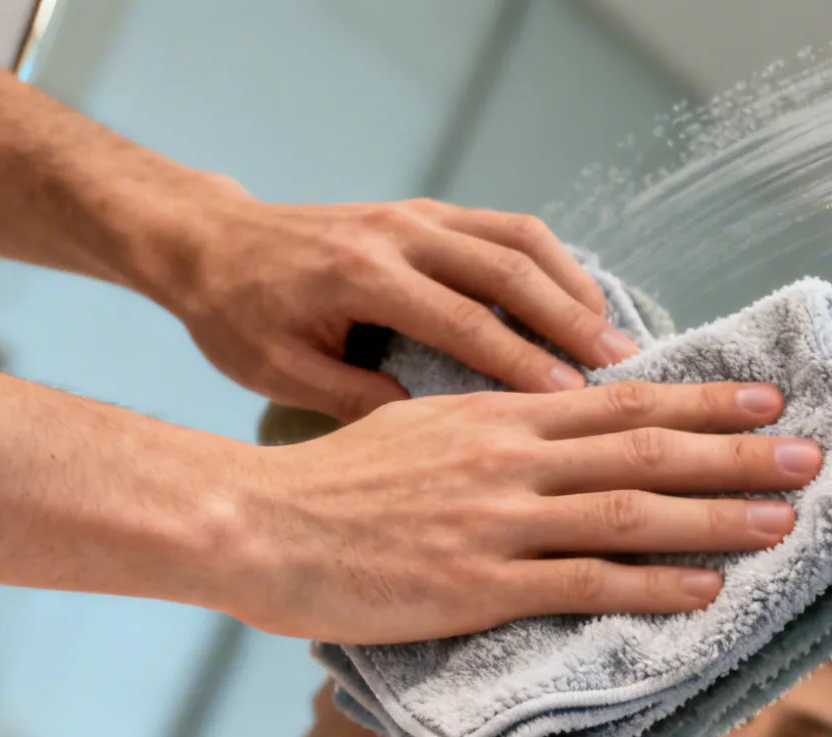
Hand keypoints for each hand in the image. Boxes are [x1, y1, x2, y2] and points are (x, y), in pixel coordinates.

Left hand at [160, 180, 637, 420]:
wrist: (209, 244)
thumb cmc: (237, 318)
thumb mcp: (281, 373)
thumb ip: (357, 398)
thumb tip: (438, 431)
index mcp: (361, 276)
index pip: (460, 321)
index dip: (521, 361)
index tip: (572, 398)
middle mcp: (397, 233)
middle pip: (508, 269)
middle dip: (571, 319)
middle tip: (623, 366)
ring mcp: (415, 213)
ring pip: (518, 237)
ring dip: (573, 285)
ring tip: (613, 336)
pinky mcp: (424, 211)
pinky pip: (504, 228)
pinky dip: (550, 262)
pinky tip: (577, 302)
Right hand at [211, 380, 823, 642]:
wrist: (255, 524)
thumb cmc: (326, 485)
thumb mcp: (412, 428)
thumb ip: (485, 434)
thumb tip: (541, 438)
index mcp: (494, 414)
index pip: (618, 403)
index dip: (699, 404)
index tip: (761, 401)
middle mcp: (509, 458)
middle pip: (644, 451)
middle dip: (735, 454)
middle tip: (808, 455)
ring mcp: (497, 522)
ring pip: (631, 514)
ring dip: (717, 518)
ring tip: (783, 521)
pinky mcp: (478, 585)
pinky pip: (585, 584)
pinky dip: (653, 586)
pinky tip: (705, 591)